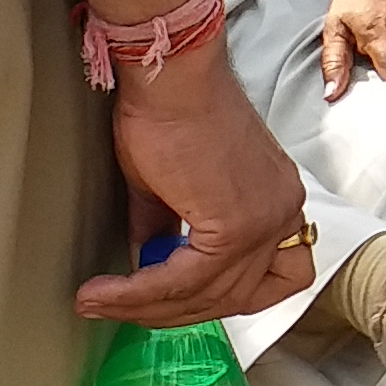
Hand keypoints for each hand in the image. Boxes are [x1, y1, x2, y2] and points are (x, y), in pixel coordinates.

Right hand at [80, 50, 312, 327]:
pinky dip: (141, 294)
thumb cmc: (169, 109)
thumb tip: (148, 266)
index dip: (206, 299)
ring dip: (148, 307)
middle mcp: (284, 212)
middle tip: (118, 309)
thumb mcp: (171, 184)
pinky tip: (105, 294)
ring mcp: (267, 220)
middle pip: (236, 296)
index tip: (157, 304)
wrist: (170, 73)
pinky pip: (186, 281)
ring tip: (100, 302)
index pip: (258, 278)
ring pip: (211, 295)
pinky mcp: (236, 225)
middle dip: (172, 311)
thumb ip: (168, 230)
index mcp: (278, 199)